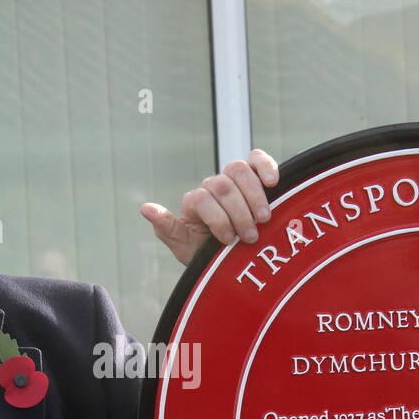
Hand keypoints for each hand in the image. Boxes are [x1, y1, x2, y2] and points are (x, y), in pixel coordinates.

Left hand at [140, 149, 278, 266]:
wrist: (239, 259)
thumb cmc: (210, 255)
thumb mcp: (186, 249)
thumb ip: (167, 229)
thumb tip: (145, 208)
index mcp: (195, 203)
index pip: (202, 199)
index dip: (217, 219)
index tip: (229, 241)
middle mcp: (212, 186)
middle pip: (222, 186)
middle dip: (238, 213)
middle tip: (250, 237)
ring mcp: (233, 178)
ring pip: (239, 170)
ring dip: (253, 196)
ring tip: (264, 218)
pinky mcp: (255, 174)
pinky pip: (257, 159)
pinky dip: (266, 167)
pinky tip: (273, 184)